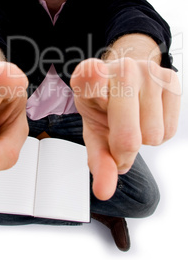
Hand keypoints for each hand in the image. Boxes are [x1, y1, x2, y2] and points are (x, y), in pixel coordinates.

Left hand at [70, 58, 180, 200]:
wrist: (124, 81)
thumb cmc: (105, 106)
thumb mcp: (94, 131)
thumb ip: (99, 160)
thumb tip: (104, 191)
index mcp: (88, 78)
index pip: (90, 78)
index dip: (93, 81)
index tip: (94, 73)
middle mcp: (120, 68)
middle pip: (128, 135)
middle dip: (123, 149)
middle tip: (116, 137)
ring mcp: (147, 71)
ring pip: (153, 136)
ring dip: (143, 139)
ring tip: (133, 120)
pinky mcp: (170, 78)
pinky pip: (170, 129)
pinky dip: (159, 133)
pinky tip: (147, 116)